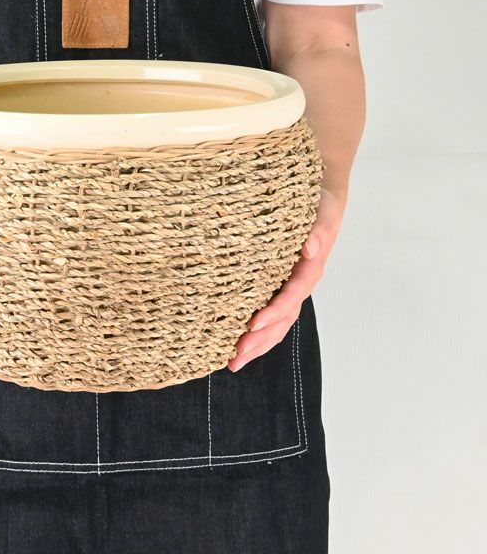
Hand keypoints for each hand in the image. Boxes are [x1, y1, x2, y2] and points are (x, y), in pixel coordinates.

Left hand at [226, 185, 345, 371]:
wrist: (325, 197)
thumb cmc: (321, 205)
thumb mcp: (323, 213)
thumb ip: (319, 231)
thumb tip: (311, 247)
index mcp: (310, 268)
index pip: (291, 296)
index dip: (273, 312)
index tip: (253, 325)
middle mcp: (301, 283)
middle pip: (282, 319)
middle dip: (260, 340)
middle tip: (235, 357)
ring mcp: (291, 287)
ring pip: (277, 323)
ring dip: (257, 344)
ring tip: (233, 361)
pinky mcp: (281, 285)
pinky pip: (271, 313)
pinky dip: (257, 331)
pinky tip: (238, 342)